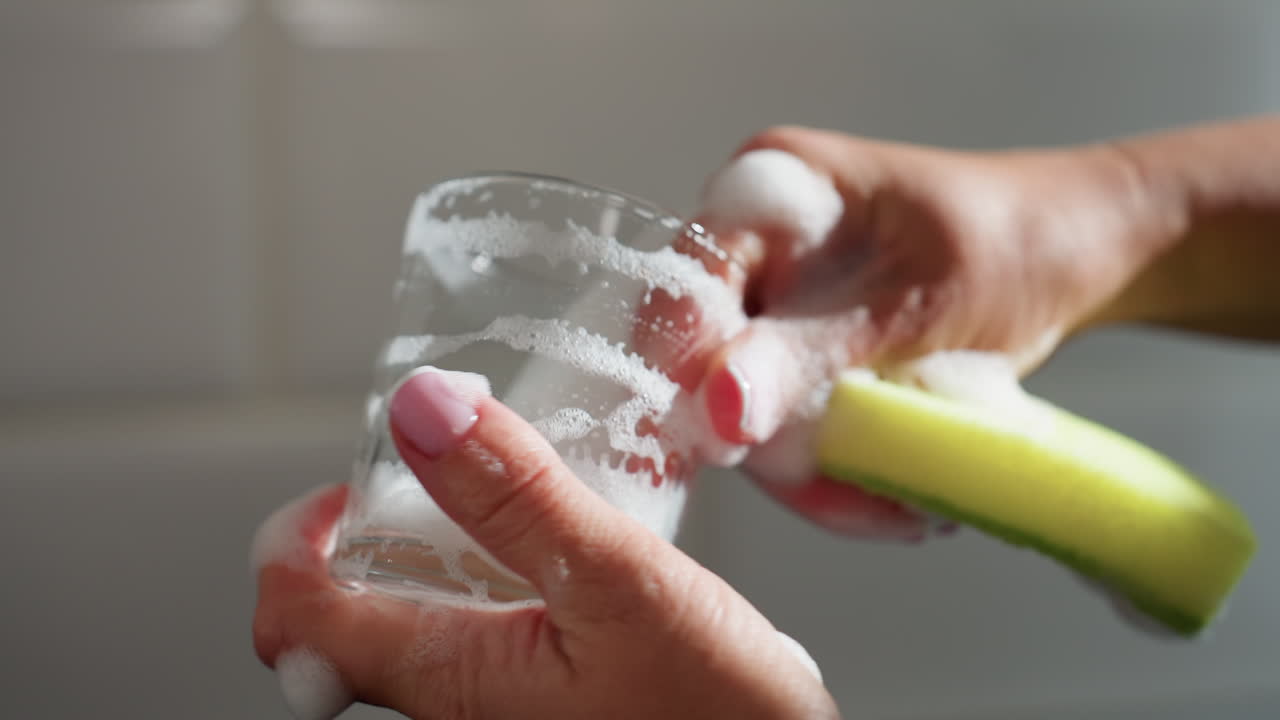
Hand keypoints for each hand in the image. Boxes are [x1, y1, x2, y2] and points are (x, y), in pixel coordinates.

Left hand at [252, 370, 836, 719]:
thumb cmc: (722, 718)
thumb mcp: (622, 582)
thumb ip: (517, 498)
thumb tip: (424, 411)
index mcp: (449, 687)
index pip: (295, 622)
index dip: (293, 543)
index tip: (348, 486)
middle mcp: (454, 715)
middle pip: (335, 632)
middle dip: (358, 545)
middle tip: (420, 484)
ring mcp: (495, 717)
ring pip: (400, 637)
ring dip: (419, 562)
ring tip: (486, 507)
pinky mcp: (536, 711)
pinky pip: (463, 649)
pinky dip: (473, 588)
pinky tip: (538, 558)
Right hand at [646, 126, 1161, 540]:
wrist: (1076, 257)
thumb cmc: (1013, 242)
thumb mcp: (913, 301)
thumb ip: (810, 354)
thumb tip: (722, 411)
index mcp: (766, 195)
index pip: (685, 292)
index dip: (696, 374)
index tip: (739, 447)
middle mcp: (755, 254)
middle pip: (710, 370)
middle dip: (780, 447)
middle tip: (856, 497)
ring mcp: (776, 312)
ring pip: (752, 420)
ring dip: (821, 476)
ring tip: (900, 504)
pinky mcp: (804, 362)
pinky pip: (794, 435)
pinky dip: (843, 473)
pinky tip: (898, 493)